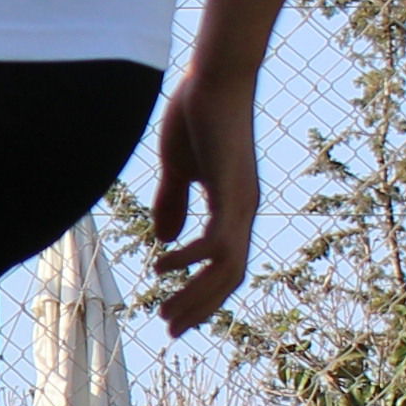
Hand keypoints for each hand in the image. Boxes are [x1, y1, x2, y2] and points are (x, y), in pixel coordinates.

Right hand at [148, 60, 264, 333]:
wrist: (215, 75)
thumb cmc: (196, 112)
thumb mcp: (178, 166)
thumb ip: (172, 202)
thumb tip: (165, 239)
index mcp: (233, 204)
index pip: (225, 264)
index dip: (203, 293)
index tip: (174, 314)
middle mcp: (244, 210)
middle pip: (230, 278)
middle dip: (201, 308)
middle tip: (170, 331)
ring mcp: (242, 203)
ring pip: (227, 270)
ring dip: (196, 297)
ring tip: (165, 313)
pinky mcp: (232, 192)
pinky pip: (216, 243)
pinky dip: (190, 260)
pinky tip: (161, 264)